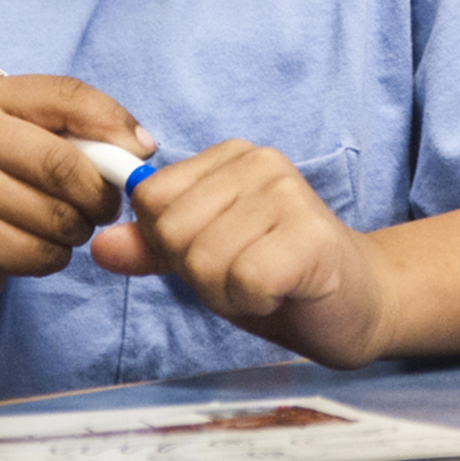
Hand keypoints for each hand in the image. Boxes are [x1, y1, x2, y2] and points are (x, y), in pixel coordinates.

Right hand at [0, 75, 154, 316]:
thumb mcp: (12, 137)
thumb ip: (69, 130)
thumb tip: (139, 146)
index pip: (66, 95)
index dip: (114, 123)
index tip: (140, 151)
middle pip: (65, 164)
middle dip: (101, 191)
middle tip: (105, 205)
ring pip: (59, 215)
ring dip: (77, 229)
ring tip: (60, 226)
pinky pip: (42, 253)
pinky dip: (54, 256)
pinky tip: (34, 248)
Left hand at [89, 141, 387, 368]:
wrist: (359, 302)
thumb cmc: (278, 277)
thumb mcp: (205, 259)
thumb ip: (153, 249)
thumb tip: (100, 246)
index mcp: (230, 158)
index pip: (151, 198)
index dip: (169, 243)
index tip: (214, 252)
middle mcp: (260, 163)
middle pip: (172, 232)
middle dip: (198, 273)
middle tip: (244, 274)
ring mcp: (289, 195)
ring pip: (203, 261)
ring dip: (227, 292)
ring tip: (265, 283)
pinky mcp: (310, 237)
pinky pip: (243, 281)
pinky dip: (255, 301)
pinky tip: (283, 292)